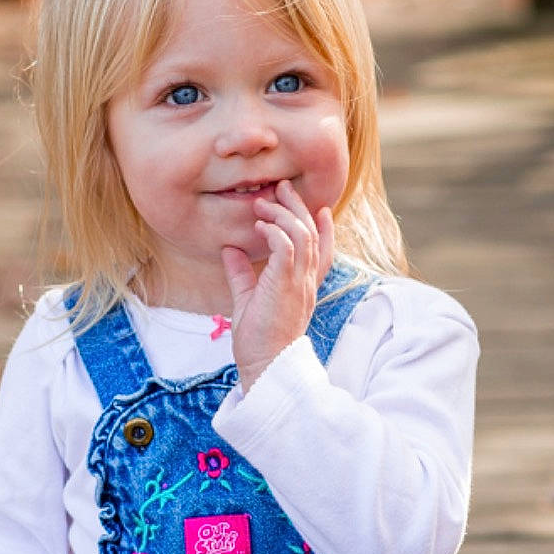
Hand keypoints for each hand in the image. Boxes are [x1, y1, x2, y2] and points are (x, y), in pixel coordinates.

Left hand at [222, 179, 333, 392]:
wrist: (264, 366)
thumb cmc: (257, 341)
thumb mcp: (246, 300)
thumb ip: (241, 274)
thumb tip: (229, 249)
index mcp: (303, 288)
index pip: (322, 252)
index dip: (324, 229)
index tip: (320, 209)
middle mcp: (306, 283)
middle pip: (312, 235)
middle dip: (298, 207)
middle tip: (282, 188)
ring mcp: (299, 284)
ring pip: (303, 235)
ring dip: (283, 214)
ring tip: (263, 203)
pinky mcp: (286, 285)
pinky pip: (288, 247)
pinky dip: (275, 231)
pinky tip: (260, 226)